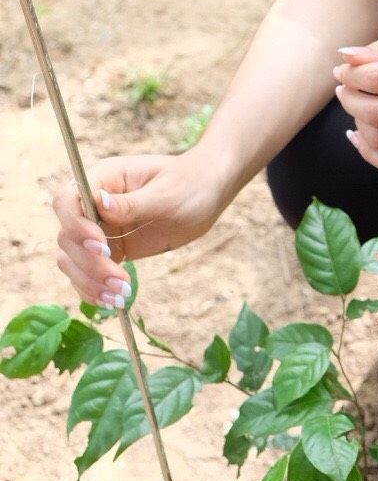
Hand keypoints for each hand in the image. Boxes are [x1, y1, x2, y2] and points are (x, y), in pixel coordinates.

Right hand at [52, 154, 224, 305]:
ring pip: (71, 258)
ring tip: (118, 296)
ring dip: (89, 281)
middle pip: (67, 236)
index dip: (75, 225)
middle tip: (119, 279)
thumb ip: (133, 202)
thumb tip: (99, 203)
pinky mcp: (110, 250)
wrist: (208, 194)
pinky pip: (88, 272)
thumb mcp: (167, 193)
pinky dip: (94, 288)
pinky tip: (112, 301)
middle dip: (88, 262)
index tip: (101, 245)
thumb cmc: (190, 184)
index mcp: (104, 179)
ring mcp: (99, 228)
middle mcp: (94, 204)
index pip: (67, 200)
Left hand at [333, 37, 377, 174]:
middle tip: (346, 89)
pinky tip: (362, 136)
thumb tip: (345, 56)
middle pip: (374, 112)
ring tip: (358, 108)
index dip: (350, 75)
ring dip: (357, 123)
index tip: (344, 71)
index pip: (377, 78)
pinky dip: (368, 153)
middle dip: (349, 99)